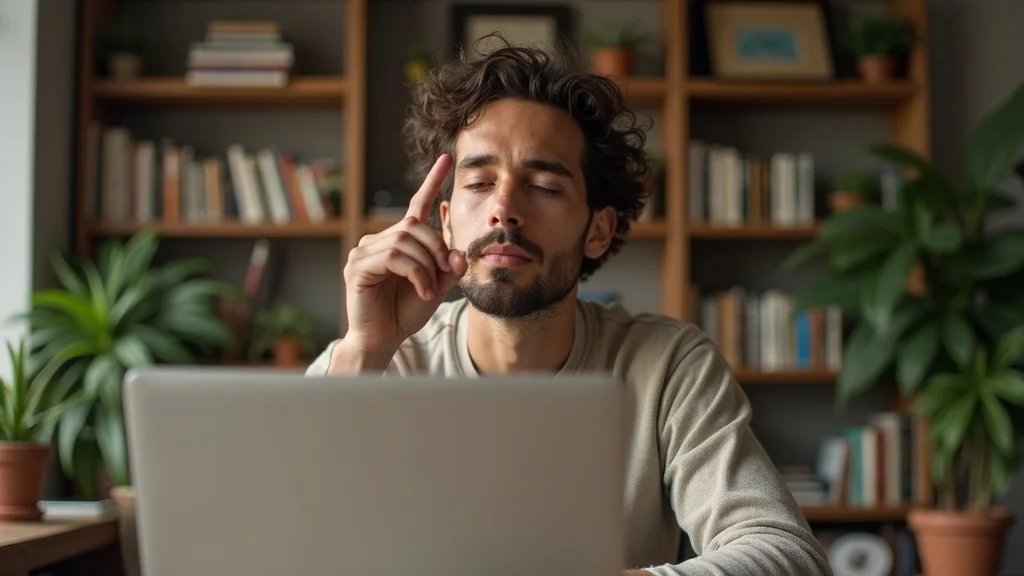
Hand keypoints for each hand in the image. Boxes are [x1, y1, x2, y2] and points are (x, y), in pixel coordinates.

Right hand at [341, 154, 467, 358]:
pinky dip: (416, 273)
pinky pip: (395, 257)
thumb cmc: (406, 312)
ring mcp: (364, 252)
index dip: (432, 182)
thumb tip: (459, 251)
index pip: (416, 206)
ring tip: (430, 288)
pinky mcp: (357, 266)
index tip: (447, 159)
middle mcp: (378, 241)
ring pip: (406, 241)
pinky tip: (422, 290)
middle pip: (416, 226)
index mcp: (399, 241)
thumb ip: (449, 267)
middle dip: (437, 249)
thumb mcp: (437, 286)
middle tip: (445, 273)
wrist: (384, 339)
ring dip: (427, 265)